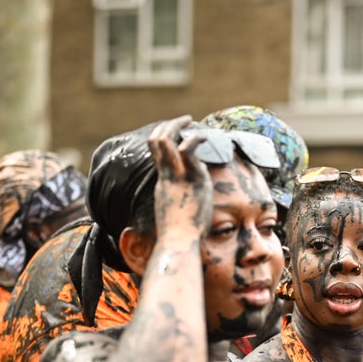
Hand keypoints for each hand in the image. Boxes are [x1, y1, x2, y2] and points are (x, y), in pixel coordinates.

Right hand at [148, 116, 212, 239]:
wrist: (178, 242)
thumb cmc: (177, 237)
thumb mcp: (175, 217)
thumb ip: (179, 208)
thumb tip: (182, 216)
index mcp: (163, 184)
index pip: (156, 154)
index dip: (163, 138)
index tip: (175, 133)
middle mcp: (166, 176)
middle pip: (156, 141)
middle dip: (168, 126)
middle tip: (184, 120)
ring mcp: (178, 176)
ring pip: (167, 140)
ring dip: (178, 125)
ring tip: (190, 119)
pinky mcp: (193, 178)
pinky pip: (189, 149)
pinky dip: (196, 138)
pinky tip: (206, 136)